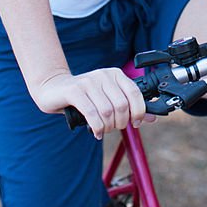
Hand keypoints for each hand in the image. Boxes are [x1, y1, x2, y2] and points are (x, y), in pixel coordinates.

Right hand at [32, 67, 146, 138]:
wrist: (54, 88)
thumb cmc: (84, 96)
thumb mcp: (108, 98)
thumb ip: (129, 106)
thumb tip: (153, 118)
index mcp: (115, 75)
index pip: (136, 94)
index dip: (139, 112)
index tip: (135, 123)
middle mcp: (104, 75)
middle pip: (122, 106)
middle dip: (120, 123)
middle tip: (113, 127)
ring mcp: (89, 82)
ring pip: (107, 112)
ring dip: (108, 127)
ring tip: (103, 130)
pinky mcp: (75, 91)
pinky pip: (92, 113)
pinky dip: (97, 127)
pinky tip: (96, 132)